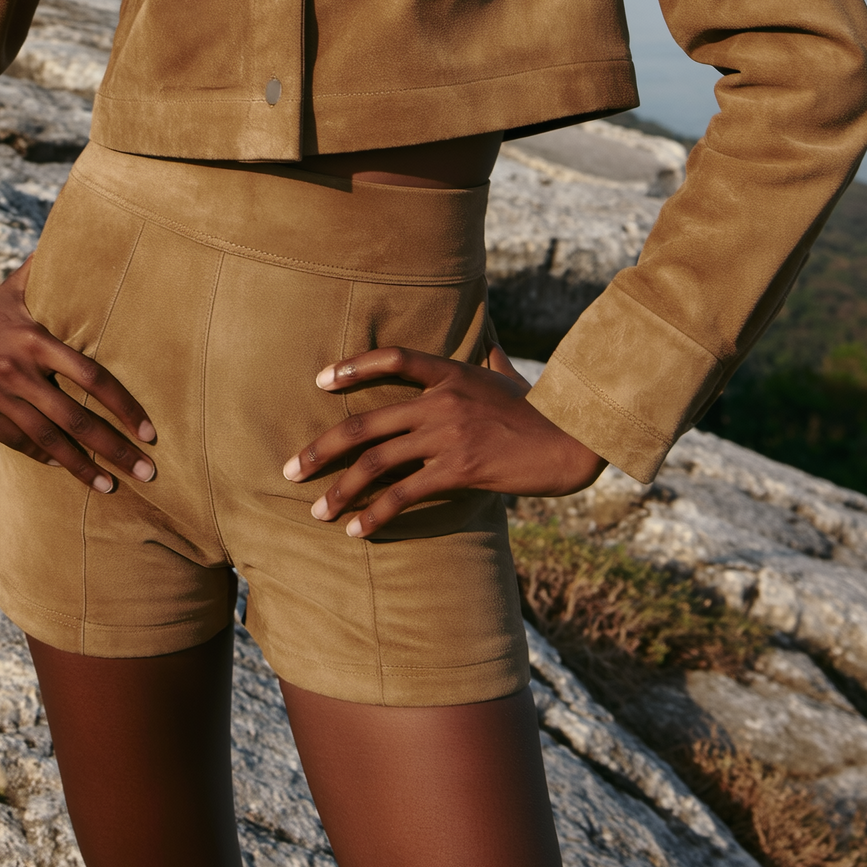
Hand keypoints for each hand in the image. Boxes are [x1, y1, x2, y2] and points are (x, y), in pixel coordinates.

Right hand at [0, 259, 155, 494]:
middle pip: (75, 417)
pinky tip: (67, 470)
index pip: (91, 376)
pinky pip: (18, 442)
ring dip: (83, 467)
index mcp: (35, 338)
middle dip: (114, 448)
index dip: (123, 405)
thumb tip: (86, 230)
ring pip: (48, 439)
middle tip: (148, 472)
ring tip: (112, 487)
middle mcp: (17, 368)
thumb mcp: (16, 288)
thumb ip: (51, 268)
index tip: (149, 432)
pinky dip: (45, 457)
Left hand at [282, 344, 603, 537]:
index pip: (392, 359)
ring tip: (317, 510)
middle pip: (366, 423)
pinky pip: (405, 493)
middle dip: (322, 448)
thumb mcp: (508, 374)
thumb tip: (484, 337)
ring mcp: (448, 436)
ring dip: (341, 489)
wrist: (574, 438)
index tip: (321, 381)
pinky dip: (376, 513)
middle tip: (291, 468)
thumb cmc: (544, 408)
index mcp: (450, 373)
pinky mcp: (459, 470)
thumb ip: (487, 356)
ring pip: (378, 462)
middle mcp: (441, 401)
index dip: (353, 367)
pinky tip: (358, 529)